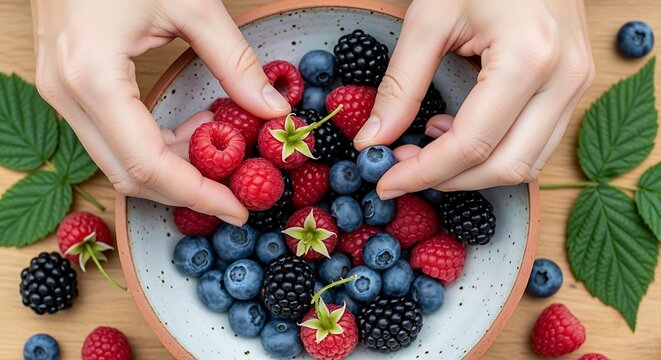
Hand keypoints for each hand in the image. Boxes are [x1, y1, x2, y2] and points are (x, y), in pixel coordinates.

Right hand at [31, 0, 290, 224]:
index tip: (238, 210)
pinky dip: (156, 147)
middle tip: (238, 189)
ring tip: (221, 144)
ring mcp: (61, 95)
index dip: (198, 195)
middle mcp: (68, 96)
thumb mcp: (191, 3)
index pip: (149, 165)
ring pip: (119, 163)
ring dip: (175, 166)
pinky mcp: (69, 91)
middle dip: (189, 190)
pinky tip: (192, 129)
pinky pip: (112, 141)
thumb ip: (234, 61)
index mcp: (94, 77)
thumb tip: (274, 110)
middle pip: (130, 176)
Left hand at [354, 0, 594, 197]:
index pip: (471, 144)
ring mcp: (576, 85)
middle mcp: (563, 80)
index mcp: (529, 59)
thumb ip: (401, 84)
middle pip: (506, 167)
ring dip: (473, 171)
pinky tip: (458, 131)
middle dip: (449, 179)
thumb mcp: (430, 18)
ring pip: (527, 165)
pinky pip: (537, 144)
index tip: (387, 182)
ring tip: (429, 145)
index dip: (424, 173)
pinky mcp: (573, 86)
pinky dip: (495, 152)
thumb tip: (374, 138)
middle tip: (403, 168)